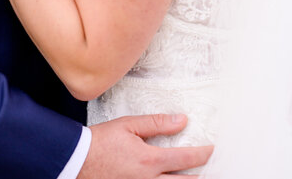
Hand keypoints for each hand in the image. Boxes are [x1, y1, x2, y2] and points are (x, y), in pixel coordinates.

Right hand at [78, 114, 211, 178]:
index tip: (212, 150)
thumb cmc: (102, 141)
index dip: (202, 155)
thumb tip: (181, 120)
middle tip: (215, 170)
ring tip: (199, 177)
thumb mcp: (128, 125)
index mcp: (150, 160)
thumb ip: (156, 123)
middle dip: (202, 177)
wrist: (77, 161)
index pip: (185, 160)